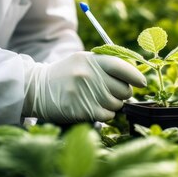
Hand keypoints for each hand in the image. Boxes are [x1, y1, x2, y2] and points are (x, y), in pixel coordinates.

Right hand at [23, 51, 146, 122]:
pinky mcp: (82, 110)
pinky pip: (107, 115)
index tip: (141, 82)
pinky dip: (105, 115)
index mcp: (92, 60)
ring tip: (99, 100)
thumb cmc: (64, 75)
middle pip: (123, 89)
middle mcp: (90, 75)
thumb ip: (105, 65)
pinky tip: (94, 109)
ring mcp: (86, 93)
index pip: (122, 67)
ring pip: (117, 104)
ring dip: (113, 105)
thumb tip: (134, 76)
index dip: (135, 76)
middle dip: (122, 93)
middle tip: (112, 93)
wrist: (37, 89)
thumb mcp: (82, 61)